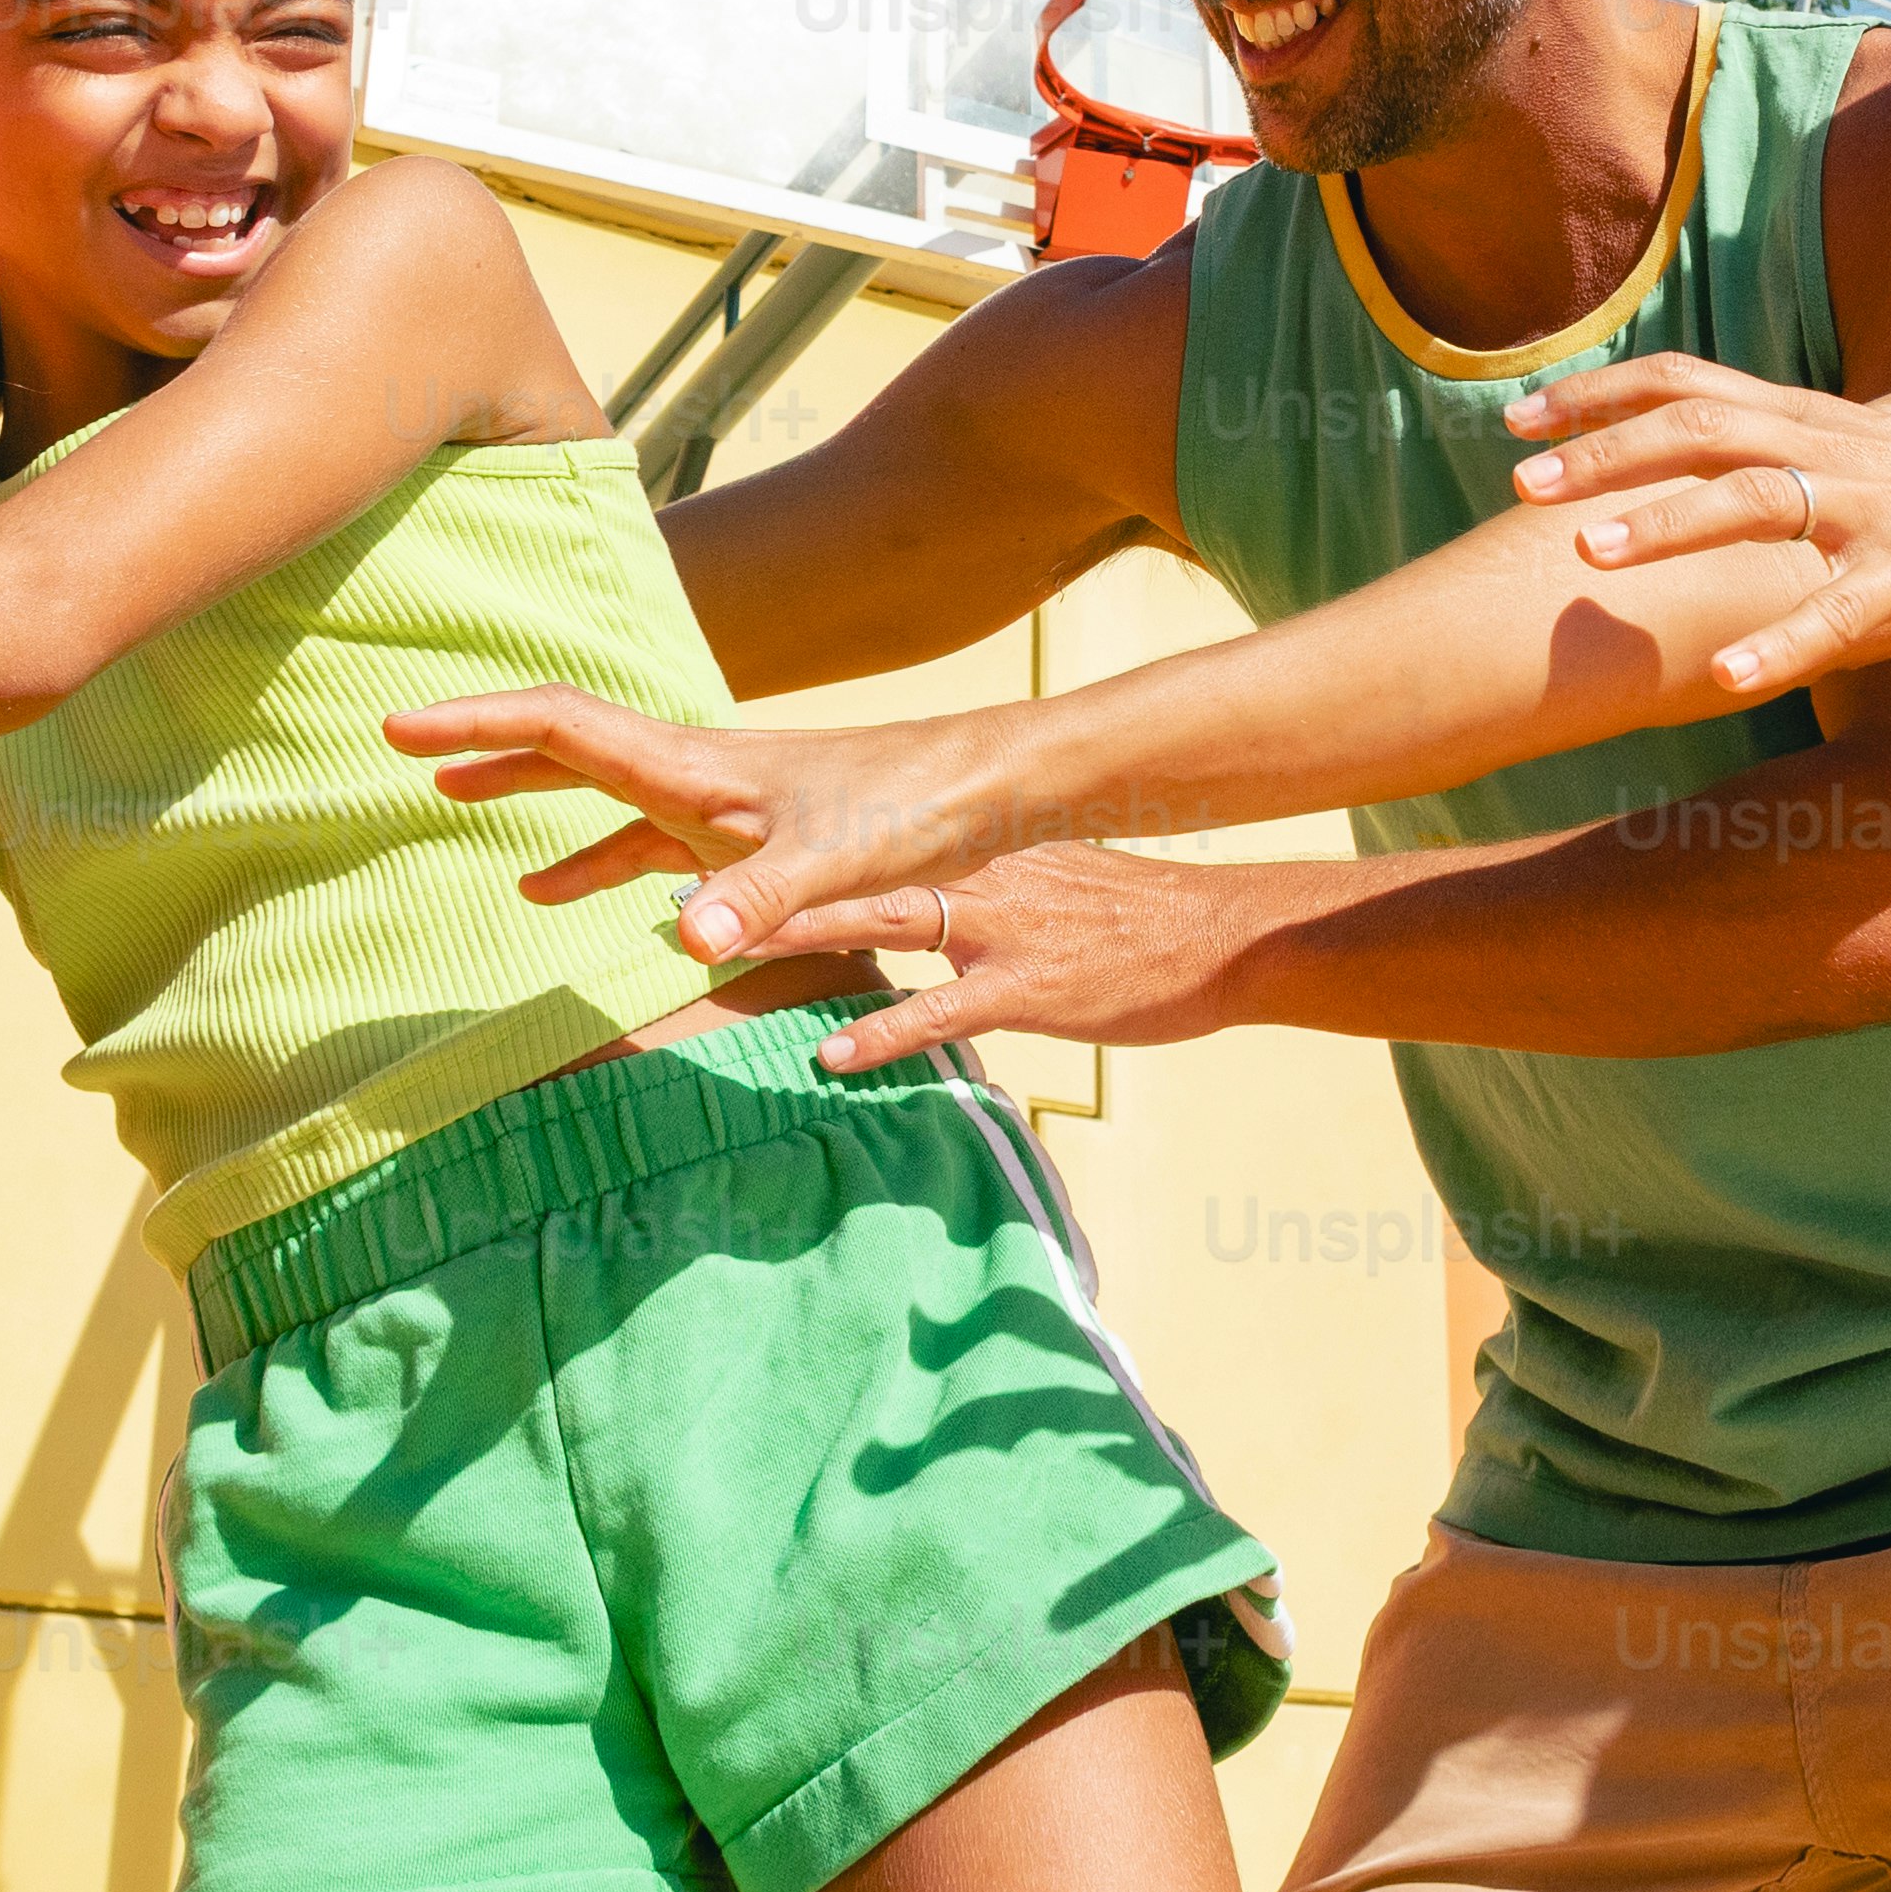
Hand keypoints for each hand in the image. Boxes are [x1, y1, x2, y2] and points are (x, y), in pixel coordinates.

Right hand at [387, 686, 1062, 959]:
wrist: (985, 791)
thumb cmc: (916, 810)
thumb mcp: (836, 859)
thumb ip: (759, 899)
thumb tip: (683, 943)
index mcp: (693, 764)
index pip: (560, 727)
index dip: (476, 724)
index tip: (399, 728)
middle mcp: (693, 770)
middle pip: (563, 741)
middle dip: (482, 741)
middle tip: (403, 745)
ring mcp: (716, 801)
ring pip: (596, 788)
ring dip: (525, 791)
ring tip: (451, 799)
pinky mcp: (745, 835)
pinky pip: (640, 843)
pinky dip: (587, 859)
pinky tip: (548, 894)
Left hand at [734, 842, 1288, 1069]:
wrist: (1214, 935)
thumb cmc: (1128, 917)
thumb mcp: (1043, 880)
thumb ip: (972, 886)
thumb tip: (910, 897)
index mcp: (971, 852)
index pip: (862, 841)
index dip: (785, 840)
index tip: (705, 834)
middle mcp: (972, 880)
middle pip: (850, 872)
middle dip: (767, 880)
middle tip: (676, 885)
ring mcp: (998, 932)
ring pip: (881, 926)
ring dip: (801, 937)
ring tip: (724, 952)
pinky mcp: (1025, 989)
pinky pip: (940, 1011)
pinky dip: (882, 1033)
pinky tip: (830, 1057)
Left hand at [1502, 356, 1890, 702]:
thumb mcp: (1865, 462)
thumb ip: (1784, 462)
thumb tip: (1694, 476)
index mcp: (1818, 421)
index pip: (1689, 384)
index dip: (1600, 396)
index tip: (1518, 419)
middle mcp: (1840, 449)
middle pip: (1704, 427)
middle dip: (1606, 453)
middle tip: (1521, 485)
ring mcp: (1884, 510)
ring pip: (1762, 499)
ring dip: (1670, 526)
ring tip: (1588, 560)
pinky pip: (1845, 609)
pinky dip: (1781, 640)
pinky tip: (1723, 674)